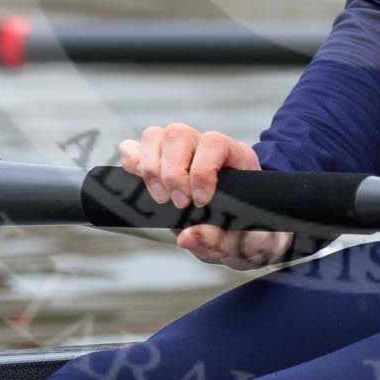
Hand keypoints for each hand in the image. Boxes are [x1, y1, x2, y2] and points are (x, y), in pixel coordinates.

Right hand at [118, 124, 294, 270]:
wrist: (243, 237)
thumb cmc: (248, 235)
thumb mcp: (243, 245)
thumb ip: (218, 241)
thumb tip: (185, 237)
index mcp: (237, 158)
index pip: (215, 143)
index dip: (202, 170)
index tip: (200, 202)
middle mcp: (206, 147)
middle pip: (179, 134)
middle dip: (173, 173)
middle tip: (179, 205)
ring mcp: (181, 152)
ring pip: (155, 136)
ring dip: (150, 168)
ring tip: (160, 198)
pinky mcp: (158, 163)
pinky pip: (135, 148)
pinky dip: (131, 163)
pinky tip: (138, 185)